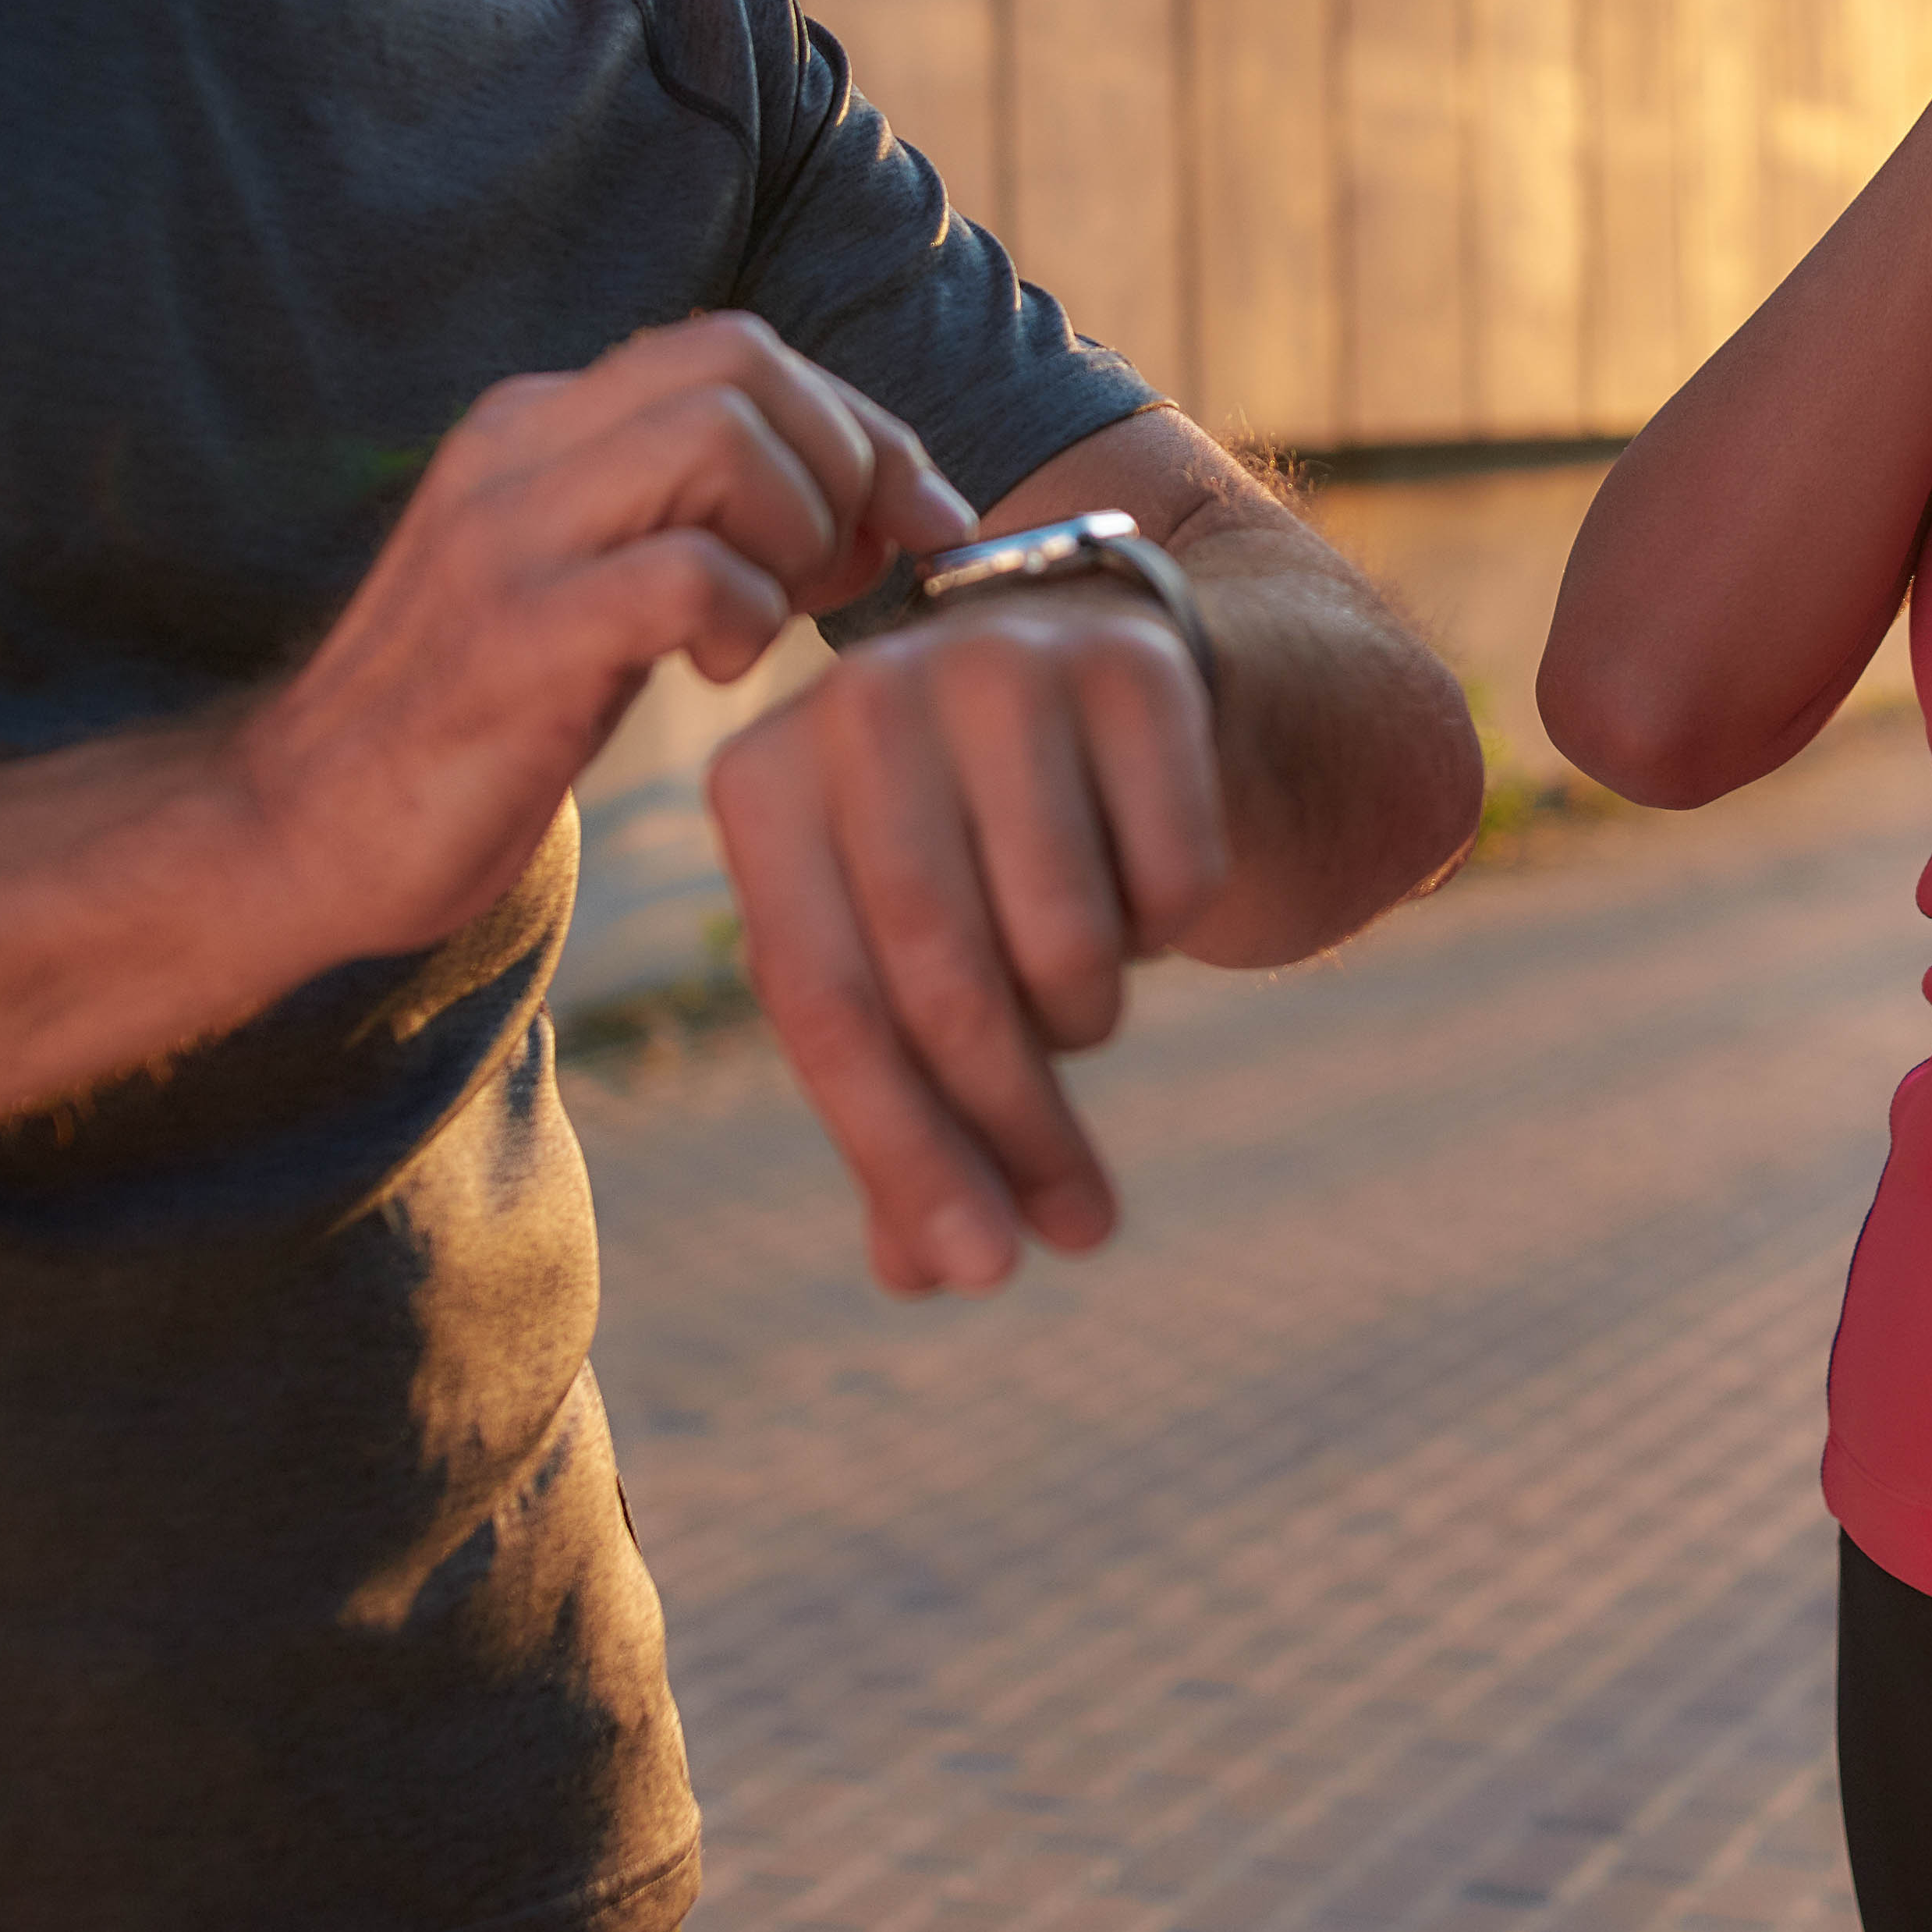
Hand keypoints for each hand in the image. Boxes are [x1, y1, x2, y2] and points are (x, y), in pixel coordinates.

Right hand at [240, 313, 972, 957]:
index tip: (916, 519)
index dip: (858, 424)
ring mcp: (507, 538)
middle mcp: (517, 450)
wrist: (299, 834)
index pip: (738, 349)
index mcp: (539, 427)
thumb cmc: (476, 725)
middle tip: (856, 573)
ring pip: (720, 440)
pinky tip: (724, 672)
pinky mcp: (511, 639)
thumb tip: (873, 510)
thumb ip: (700, 529)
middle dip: (846, 460)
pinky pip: (684, 574)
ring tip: (779, 617)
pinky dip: (745, 615)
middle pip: (742, 363)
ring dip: (799, 531)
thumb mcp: (592, 590)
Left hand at [706, 582, 1228, 1295]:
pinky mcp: (1128, 661)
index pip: (823, 1005)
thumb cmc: (972, 849)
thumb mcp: (904, 962)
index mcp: (761, 781)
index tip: (981, 1269)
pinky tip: (1141, 891)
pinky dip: (1168, 923)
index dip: (902, 1153)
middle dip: (1013, 1129)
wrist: (1101, 683)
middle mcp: (860, 699)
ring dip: (1089, 1018)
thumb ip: (899, 1106)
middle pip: (938, 976)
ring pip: (1060, 935)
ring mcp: (996, 663)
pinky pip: (1169, 871)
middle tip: (1079, 1229)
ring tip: (1086, 1002)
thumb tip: (921, 1270)